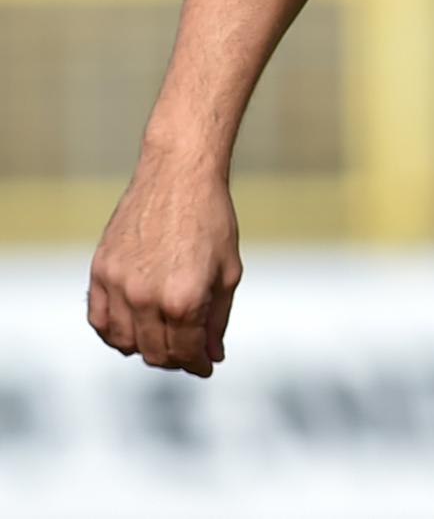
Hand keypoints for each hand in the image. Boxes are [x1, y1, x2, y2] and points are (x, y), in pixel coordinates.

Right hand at [87, 147, 241, 377]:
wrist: (179, 174)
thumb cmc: (212, 217)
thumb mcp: (229, 269)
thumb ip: (218, 318)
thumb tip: (213, 355)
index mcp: (184, 299)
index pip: (186, 352)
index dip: (199, 363)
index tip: (206, 365)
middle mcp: (146, 298)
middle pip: (155, 353)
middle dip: (176, 359)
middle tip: (189, 353)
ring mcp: (118, 285)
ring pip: (125, 343)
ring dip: (145, 349)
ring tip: (164, 339)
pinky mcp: (100, 271)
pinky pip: (99, 321)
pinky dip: (114, 334)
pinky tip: (132, 329)